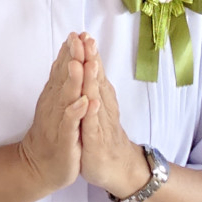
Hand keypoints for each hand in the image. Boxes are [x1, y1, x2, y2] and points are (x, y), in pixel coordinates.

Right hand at [17, 37, 90, 194]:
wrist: (38, 166)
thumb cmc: (51, 134)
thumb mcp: (56, 105)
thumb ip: (60, 82)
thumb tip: (66, 57)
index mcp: (54, 96)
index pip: (61, 70)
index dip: (69, 51)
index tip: (77, 33)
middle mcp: (53, 105)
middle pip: (63, 78)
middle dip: (72, 58)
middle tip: (78, 39)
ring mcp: (58, 122)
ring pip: (66, 98)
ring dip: (73, 80)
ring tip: (80, 64)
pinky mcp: (64, 140)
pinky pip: (70, 124)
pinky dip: (76, 112)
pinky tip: (84, 101)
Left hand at [77, 41, 150, 195]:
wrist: (118, 168)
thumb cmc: (104, 136)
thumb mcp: (97, 109)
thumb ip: (94, 86)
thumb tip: (90, 62)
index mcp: (99, 99)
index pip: (93, 73)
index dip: (88, 54)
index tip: (82, 34)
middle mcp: (102, 107)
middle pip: (96, 80)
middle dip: (91, 59)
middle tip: (87, 39)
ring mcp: (100, 124)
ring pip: (96, 99)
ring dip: (94, 81)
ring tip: (91, 62)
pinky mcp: (95, 141)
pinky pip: (93, 126)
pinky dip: (92, 113)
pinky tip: (91, 102)